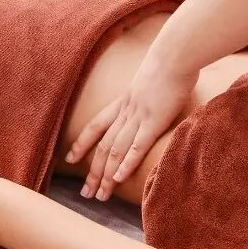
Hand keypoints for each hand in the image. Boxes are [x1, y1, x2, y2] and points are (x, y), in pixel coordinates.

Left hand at [66, 56, 198, 200]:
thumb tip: (155, 94)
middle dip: (92, 171)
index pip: (96, 125)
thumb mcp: (153, 76)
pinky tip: (117, 178)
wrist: (176, 52)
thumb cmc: (171, 61)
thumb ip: (150, 90)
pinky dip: (125, 163)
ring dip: (105, 175)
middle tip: (85, 193)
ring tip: (99, 195)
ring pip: (115, 150)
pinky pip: (136, 146)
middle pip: (103, 145)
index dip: (82, 143)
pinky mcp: (154, 121)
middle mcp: (126, 111)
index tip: (71, 159)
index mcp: (124, 101)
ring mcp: (138, 116)